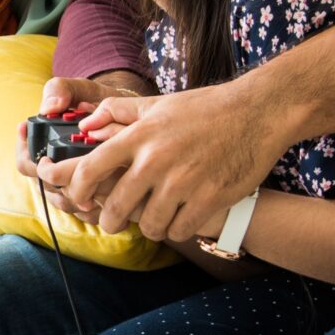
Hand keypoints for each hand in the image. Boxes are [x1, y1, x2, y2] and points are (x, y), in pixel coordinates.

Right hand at [14, 74, 114, 205]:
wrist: (124, 114)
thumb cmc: (95, 101)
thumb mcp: (78, 89)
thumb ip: (59, 90)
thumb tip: (50, 107)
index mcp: (41, 147)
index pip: (25, 164)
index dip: (34, 163)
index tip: (48, 156)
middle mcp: (52, 172)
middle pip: (48, 188)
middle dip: (68, 180)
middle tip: (88, 168)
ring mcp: (71, 188)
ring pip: (68, 204)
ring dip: (84, 195)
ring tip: (104, 178)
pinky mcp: (93, 200)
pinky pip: (89, 214)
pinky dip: (100, 207)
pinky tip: (115, 193)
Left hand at [56, 77, 289, 239]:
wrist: (258, 113)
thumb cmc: (207, 108)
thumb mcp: (159, 104)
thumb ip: (119, 112)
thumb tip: (86, 125)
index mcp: (140, 136)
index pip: (91, 169)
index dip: (76, 191)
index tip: (78, 201)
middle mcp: (156, 160)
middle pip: (116, 206)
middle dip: (110, 221)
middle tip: (113, 223)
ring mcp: (183, 181)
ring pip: (150, 225)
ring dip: (150, 228)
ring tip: (154, 222)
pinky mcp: (209, 198)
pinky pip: (180, 231)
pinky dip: (177, 230)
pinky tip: (180, 221)